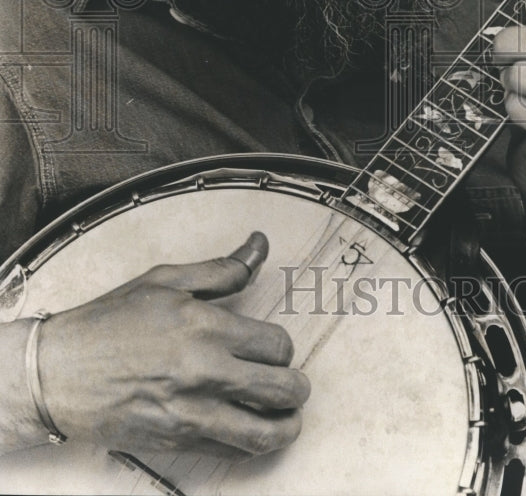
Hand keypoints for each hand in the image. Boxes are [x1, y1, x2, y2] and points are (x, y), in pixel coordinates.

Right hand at [38, 232, 309, 459]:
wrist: (58, 371)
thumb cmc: (110, 321)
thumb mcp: (166, 280)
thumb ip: (221, 269)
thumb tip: (259, 245)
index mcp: (205, 327)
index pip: (276, 345)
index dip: (284, 347)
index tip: (275, 348)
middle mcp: (204, 373)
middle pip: (281, 389)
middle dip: (296, 387)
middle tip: (292, 383)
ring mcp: (191, 412)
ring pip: (263, 433)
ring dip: (285, 425)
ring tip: (286, 417)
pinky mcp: (177, 441)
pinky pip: (230, 452)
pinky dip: (250, 445)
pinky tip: (250, 430)